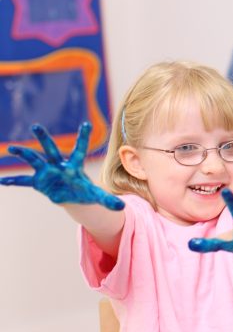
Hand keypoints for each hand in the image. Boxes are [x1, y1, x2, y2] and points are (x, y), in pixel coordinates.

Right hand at [1, 122, 123, 209]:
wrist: (71, 195)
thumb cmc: (84, 191)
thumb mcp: (96, 196)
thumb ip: (107, 200)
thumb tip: (121, 207)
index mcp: (74, 167)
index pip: (80, 150)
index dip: (83, 138)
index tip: (86, 123)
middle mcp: (59, 166)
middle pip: (51, 150)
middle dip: (44, 139)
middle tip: (36, 125)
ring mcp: (47, 173)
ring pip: (34, 160)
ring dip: (24, 154)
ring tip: (12, 148)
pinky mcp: (38, 182)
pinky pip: (24, 181)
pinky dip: (14, 182)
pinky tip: (2, 182)